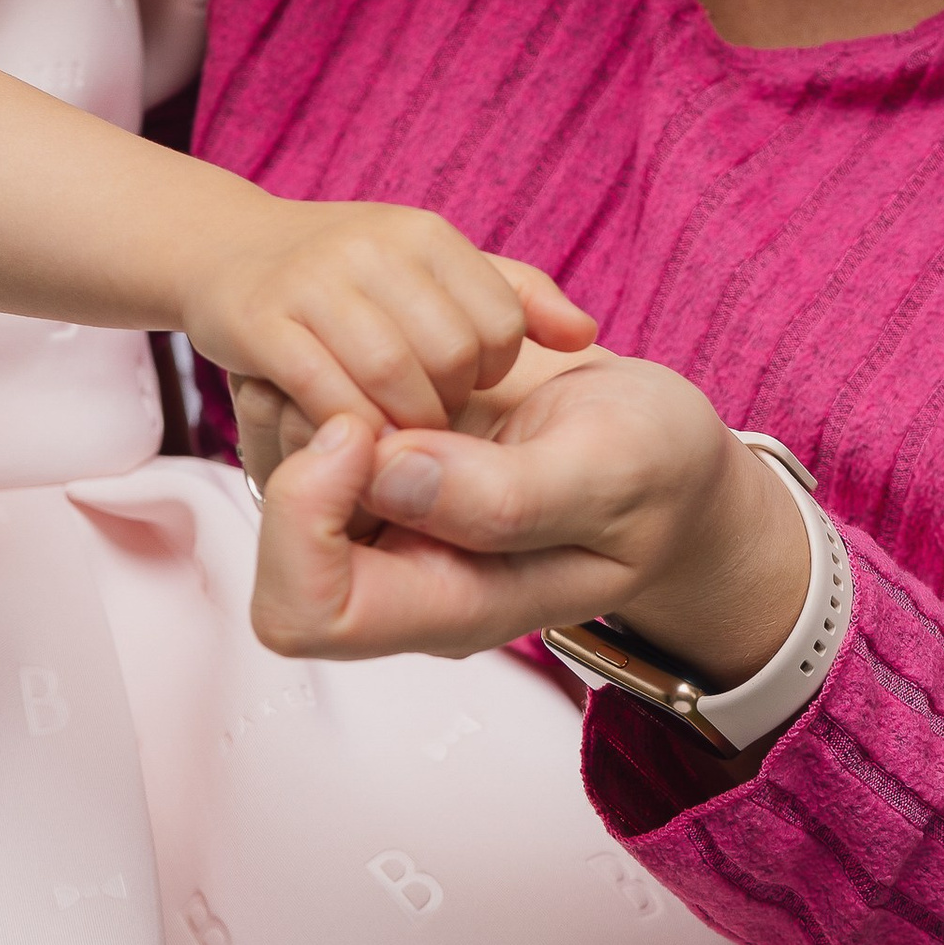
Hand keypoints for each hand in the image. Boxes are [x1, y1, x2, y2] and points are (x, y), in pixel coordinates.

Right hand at [186, 206, 593, 435]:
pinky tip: (352, 440)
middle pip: (451, 354)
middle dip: (448, 403)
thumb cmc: (348, 273)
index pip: (500, 322)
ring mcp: (313, 283)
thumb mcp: (433, 266)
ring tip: (396, 434)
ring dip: (403, 424)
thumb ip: (515, 297)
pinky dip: (350, 429)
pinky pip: (324, 392)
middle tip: (427, 419)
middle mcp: (372, 248)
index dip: (491, 371)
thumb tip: (585, 334)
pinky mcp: (261, 324)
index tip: (462, 385)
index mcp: (424, 234)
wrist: (228, 249)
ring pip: (392, 376)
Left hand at [249, 349, 807, 681]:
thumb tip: (387, 472)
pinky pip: (307, 404)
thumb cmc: (657, 474)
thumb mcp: (613, 476)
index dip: (306, 520)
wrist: (669, 442)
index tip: (366, 430)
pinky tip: (408, 332)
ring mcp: (386, 511)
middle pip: (273, 522)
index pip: (306, 612)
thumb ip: (508, 495)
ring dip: (315, 384)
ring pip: (275, 452)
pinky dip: (334, 355)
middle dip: (303, 431)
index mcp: (448, 605)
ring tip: (401, 346)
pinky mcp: (384, 452)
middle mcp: (399, 567)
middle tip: (384, 374)